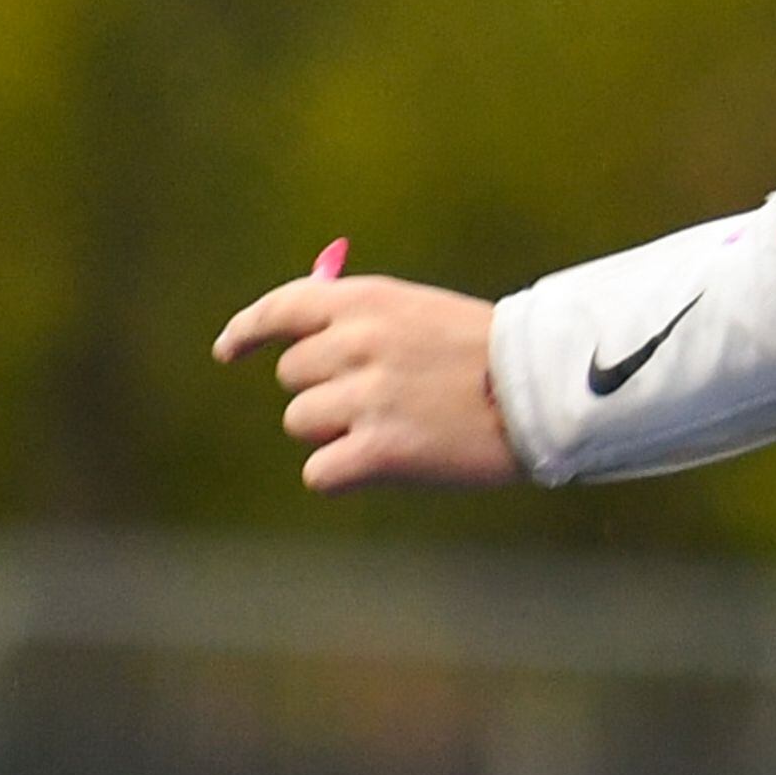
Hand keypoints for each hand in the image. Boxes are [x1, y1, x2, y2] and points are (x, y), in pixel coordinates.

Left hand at [213, 270, 518, 490]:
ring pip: (302, 423)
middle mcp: (360, 343)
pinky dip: (346, 472)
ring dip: (337, 432)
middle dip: (323, 390)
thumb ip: (361, 322)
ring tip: (398, 425)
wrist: (544, 394)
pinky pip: (319, 471)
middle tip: (379, 397)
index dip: (249, 330)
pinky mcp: (379, 449)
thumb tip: (292, 340)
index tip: (231, 352)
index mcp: (369, 301)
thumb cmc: (487, 357)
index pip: (283, 308)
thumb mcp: (422, 314)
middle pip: (293, 376)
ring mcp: (368, 397)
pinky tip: (390, 461)